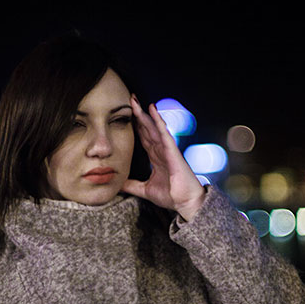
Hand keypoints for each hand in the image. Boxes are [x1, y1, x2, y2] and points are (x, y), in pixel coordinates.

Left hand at [122, 94, 205, 220]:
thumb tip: (118, 185)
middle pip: (147, 128)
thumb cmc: (171, 196)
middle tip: (129, 100)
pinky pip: (164, 133)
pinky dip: (158, 121)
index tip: (126, 115)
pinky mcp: (173, 151)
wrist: (186, 203)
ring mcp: (167, 149)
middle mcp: (161, 150)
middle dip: (138, 114)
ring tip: (136, 101)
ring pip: (153, 127)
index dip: (135, 126)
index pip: (143, 137)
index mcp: (156, 157)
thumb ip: (132, 185)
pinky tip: (152, 110)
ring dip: (145, 114)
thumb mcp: (145, 190)